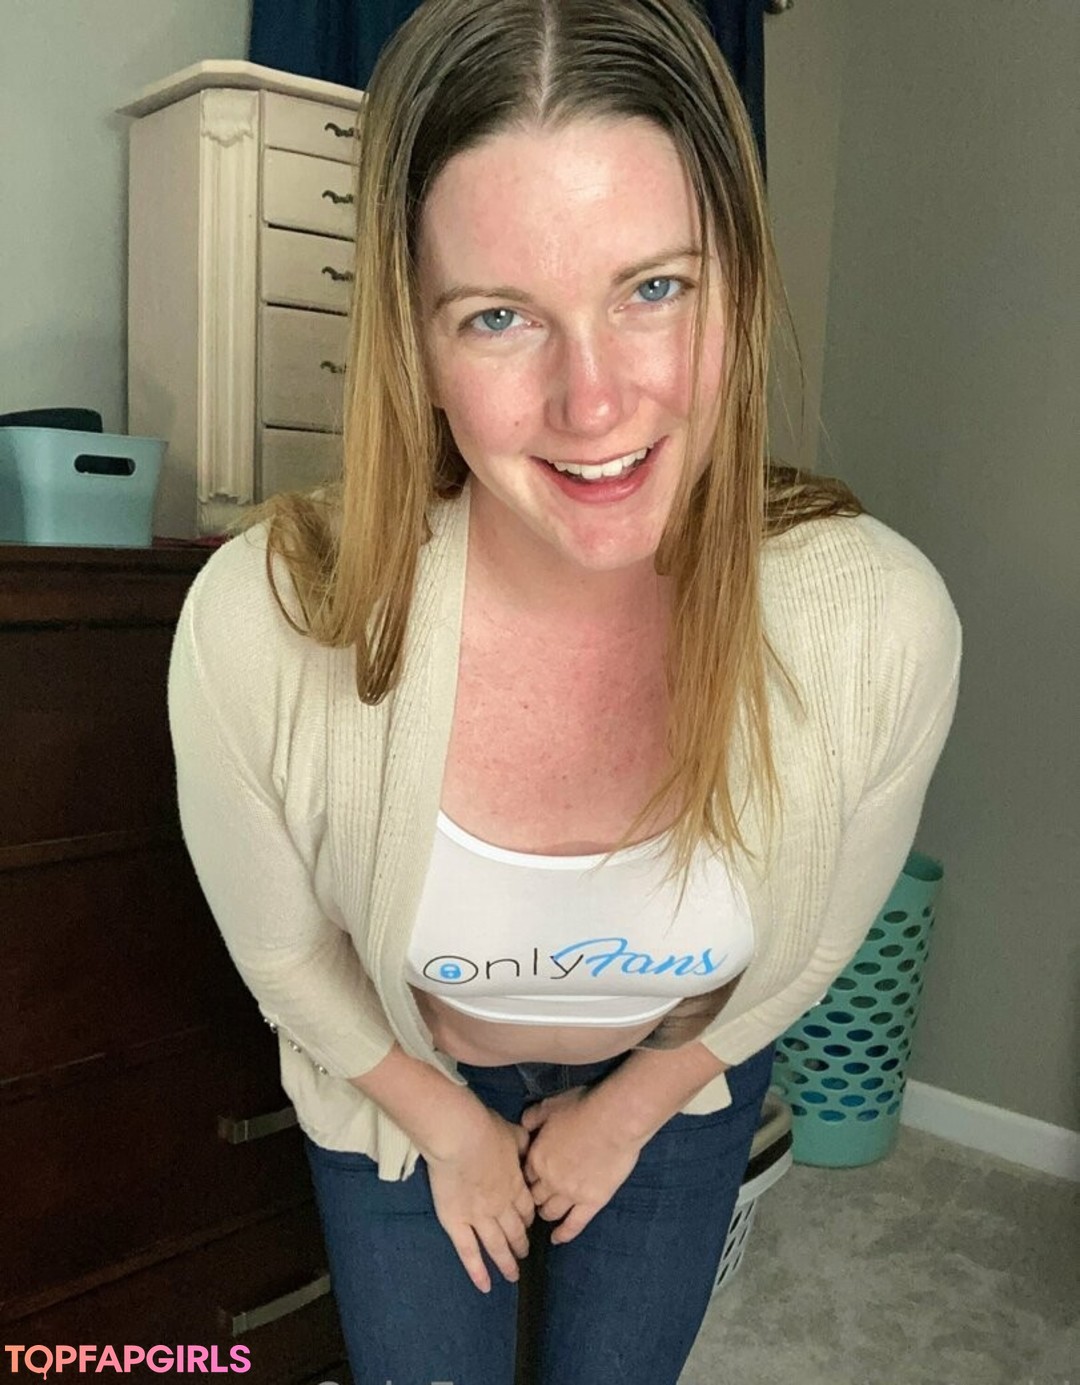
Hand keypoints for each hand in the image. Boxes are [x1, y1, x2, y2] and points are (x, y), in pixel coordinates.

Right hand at [425, 1103, 535, 1293]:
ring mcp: (479, 1218)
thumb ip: (522, 1144)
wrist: (460, 1136)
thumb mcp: (513, 1133)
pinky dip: (477, 1271)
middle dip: (521, 1244)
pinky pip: (469, 1253)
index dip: (528, 1219)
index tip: (529, 1225)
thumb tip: (529, 1143)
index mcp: (516, 1185)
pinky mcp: (456, 1223)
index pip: (526, 1209)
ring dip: (506, 1262)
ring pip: (496, 1246)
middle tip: (524, 1254)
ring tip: (512, 1275)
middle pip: (515, 1231)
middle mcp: (502, 1207)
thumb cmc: (485, 1129)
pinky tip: (485, 1286)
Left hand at [519, 1087, 644, 1244]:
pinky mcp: (592, 1202)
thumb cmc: (583, 1107)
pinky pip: (574, 1225)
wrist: (615, 1119)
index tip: (529, 1179)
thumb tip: (524, 1124)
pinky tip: (557, 1238)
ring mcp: (570, 1194)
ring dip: (545, 1213)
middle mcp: (548, 1180)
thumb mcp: (550, 1106)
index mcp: (536, 1156)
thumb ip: (533, 1117)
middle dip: (533, 1197)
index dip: (525, 1177)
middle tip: (535, 1199)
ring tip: (546, 1214)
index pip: (523, 1175)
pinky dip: (564, 1234)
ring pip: (550, 1212)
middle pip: (534, 1196)